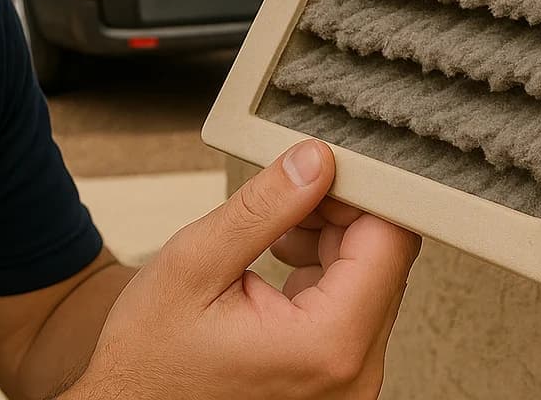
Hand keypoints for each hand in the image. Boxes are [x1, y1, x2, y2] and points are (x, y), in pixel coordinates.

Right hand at [68, 139, 420, 398]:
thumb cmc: (151, 360)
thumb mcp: (196, 264)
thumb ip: (263, 208)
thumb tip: (315, 162)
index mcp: (326, 345)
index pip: (390, 241)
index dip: (356, 192)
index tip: (315, 172)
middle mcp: (353, 375)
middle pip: (385, 261)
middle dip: (338, 217)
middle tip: (282, 202)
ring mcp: (349, 385)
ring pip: (372, 282)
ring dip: (329, 245)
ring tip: (271, 239)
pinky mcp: (338, 383)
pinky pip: (354, 311)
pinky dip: (324, 278)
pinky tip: (279, 270)